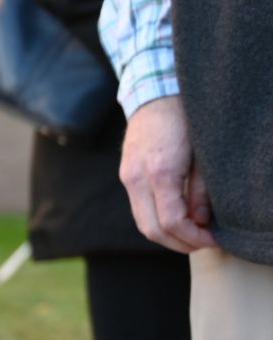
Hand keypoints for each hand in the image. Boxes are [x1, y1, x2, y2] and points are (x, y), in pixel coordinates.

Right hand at [119, 96, 215, 252]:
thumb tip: (200, 221)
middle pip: (151, 229)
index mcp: (158, 172)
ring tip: (192, 234)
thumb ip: (201, 191)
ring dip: (167, 235)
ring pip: (142, 223)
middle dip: (179, 243)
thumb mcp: (203, 156)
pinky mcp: (126, 175)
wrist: (156, 96)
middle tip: (204, 243)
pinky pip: (139, 209)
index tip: (213, 239)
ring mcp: (127, 177)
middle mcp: (136, 178)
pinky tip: (178, 218)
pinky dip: (157, 221)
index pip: (171, 221)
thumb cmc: (185, 121)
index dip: (193, 237)